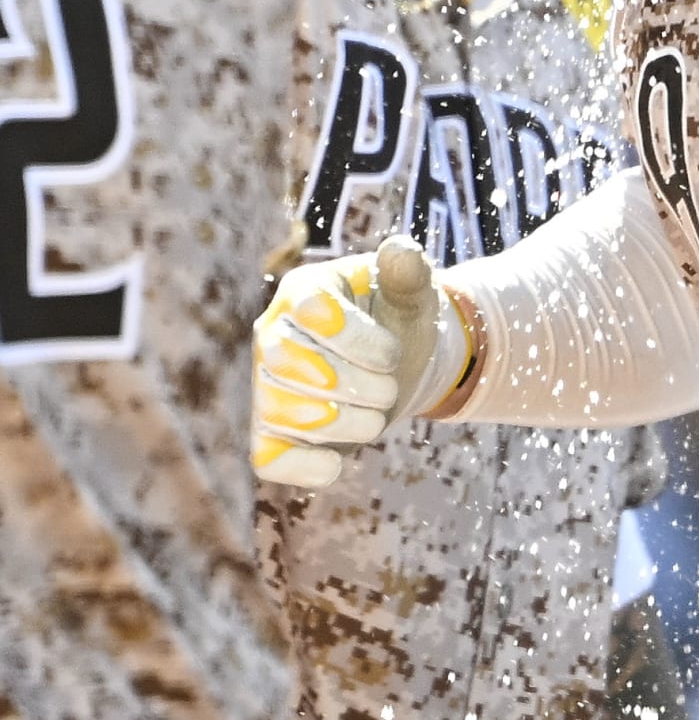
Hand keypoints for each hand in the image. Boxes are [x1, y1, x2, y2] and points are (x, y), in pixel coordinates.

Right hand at [251, 236, 466, 488]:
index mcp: (303, 290)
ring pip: (277, 410)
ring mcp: (265, 384)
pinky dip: (302, 467)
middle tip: (388, 390)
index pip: (311, 310)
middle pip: (286, 360)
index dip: (356, 339)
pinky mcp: (270, 432)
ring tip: (376, 419)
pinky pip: (267, 458)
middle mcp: (272, 333)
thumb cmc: (397, 320)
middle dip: (349, 384)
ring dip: (339, 424)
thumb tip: (402, 251)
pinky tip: (336, 465)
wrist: (395, 367)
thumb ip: (408, 271)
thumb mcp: (412, 292)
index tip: (390, 353)